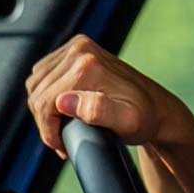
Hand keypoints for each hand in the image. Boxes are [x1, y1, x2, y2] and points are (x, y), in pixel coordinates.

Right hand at [25, 34, 182, 159]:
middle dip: (46, 121)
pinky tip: (63, 110)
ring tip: (64, 126)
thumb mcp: (126, 122)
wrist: (157, 108)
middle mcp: (81, 50)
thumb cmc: (144, 118)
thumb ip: (97, 111)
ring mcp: (77, 47)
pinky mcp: (75, 50)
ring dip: (44, 108)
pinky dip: (47, 94)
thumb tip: (64, 101)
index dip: (48, 129)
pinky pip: (44, 75)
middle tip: (62, 139)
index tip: (61, 145)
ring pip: (37, 83)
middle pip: (38, 92)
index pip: (45, 101)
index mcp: (88, 64)